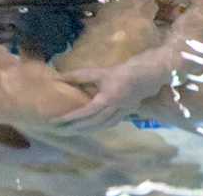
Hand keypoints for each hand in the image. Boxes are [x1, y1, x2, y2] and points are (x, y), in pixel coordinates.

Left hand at [53, 45, 172, 131]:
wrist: (145, 76)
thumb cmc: (120, 72)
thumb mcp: (98, 72)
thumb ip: (78, 76)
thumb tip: (58, 77)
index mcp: (106, 99)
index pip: (84, 112)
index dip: (69, 118)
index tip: (56, 121)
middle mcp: (113, 109)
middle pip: (91, 123)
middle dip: (74, 127)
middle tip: (59, 129)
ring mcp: (120, 113)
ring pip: (100, 126)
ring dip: (85, 130)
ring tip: (72, 131)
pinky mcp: (125, 113)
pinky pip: (109, 124)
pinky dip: (98, 127)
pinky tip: (91, 128)